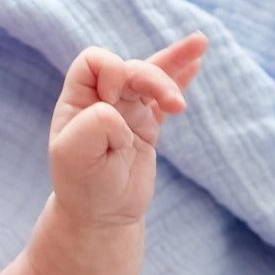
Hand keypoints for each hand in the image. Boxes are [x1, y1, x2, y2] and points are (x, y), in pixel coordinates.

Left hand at [47, 33, 205, 224]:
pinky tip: (198, 58)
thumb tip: (120, 110)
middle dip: (153, 78)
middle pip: (130, 67)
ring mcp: (126, 111)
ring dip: (172, 73)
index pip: (94, 61)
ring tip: (194, 73)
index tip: (112, 103)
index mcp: (77, 101)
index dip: (111, 71)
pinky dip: (180, 75)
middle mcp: (101, 101)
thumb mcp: (76, 155)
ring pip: (150, 76)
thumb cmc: (83, 186)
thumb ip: (95, 124)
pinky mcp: (147, 125)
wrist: (103, 216)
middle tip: (174, 106)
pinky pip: (164, 95)